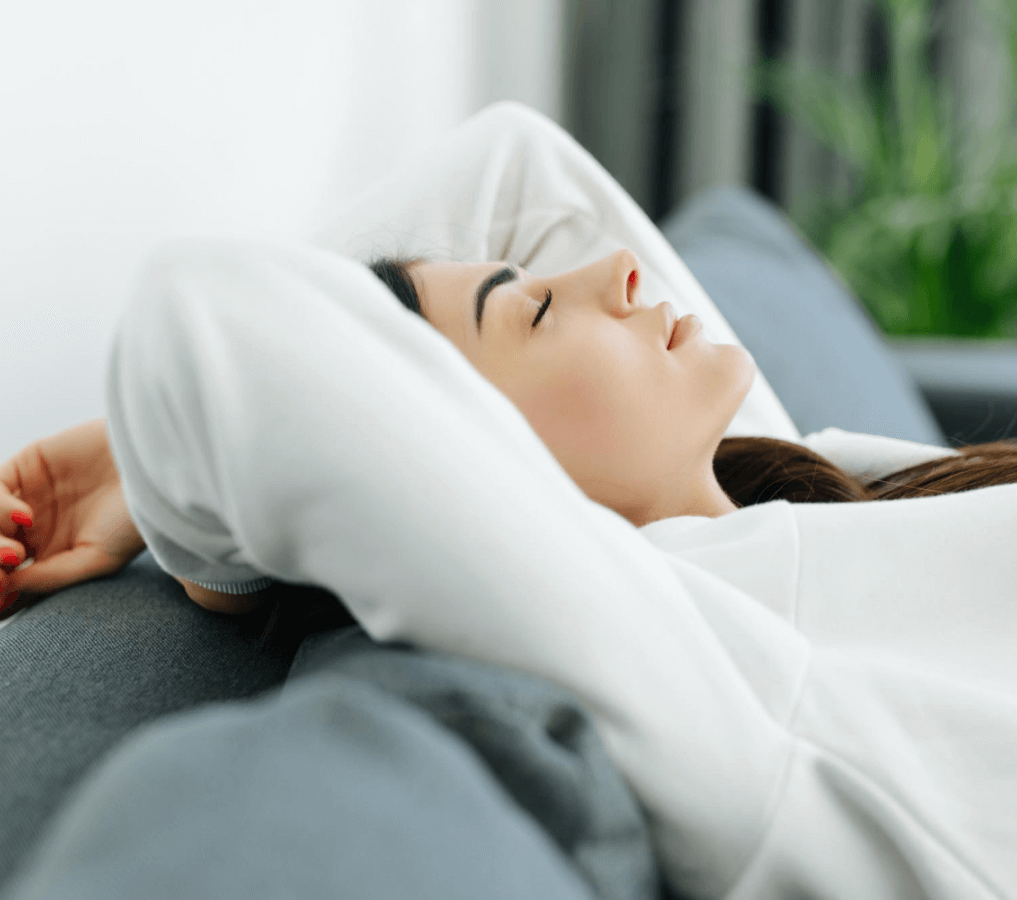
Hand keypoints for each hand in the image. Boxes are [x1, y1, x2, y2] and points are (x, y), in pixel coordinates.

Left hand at [0, 417, 146, 615]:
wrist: (155, 466)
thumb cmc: (136, 518)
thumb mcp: (99, 560)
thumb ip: (51, 578)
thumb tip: (5, 587)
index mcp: (51, 555)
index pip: (8, 579)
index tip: (2, 599)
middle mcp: (35, 527)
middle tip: (9, 570)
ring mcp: (28, 495)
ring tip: (15, 552)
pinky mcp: (28, 464)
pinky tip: (24, 515)